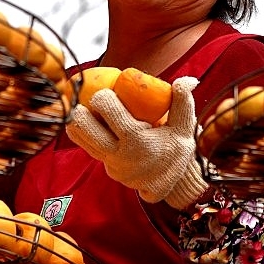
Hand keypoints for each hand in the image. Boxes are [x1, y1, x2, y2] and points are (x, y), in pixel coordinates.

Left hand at [66, 76, 208, 208]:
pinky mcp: (107, 170)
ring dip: (77, 122)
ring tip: (79, 108)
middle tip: (85, 99)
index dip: (103, 97)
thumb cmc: (177, 148)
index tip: (105, 90)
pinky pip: (89, 149)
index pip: (110, 114)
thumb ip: (183, 101)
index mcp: (138, 141)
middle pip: (86, 129)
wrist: (173, 184)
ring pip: (82, 141)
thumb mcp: (184, 127)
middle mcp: (120, 155)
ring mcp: (111, 164)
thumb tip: (187, 79)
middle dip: (81, 110)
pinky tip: (83, 121)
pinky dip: (83, 134)